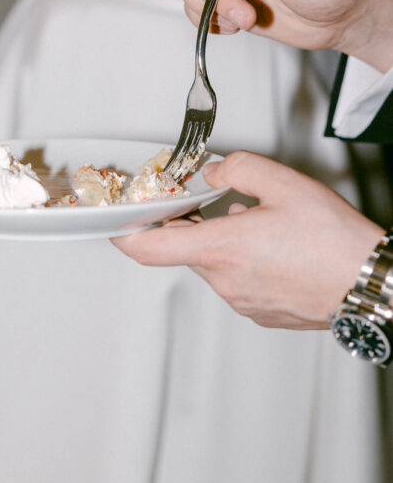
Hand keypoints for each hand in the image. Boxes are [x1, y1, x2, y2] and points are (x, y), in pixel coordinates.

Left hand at [112, 151, 381, 329]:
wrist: (371, 284)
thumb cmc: (335, 242)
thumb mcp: (284, 183)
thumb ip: (238, 169)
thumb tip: (214, 175)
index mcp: (221, 250)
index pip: (147, 247)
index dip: (123, 231)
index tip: (115, 218)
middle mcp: (226, 281)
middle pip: (185, 250)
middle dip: (191, 223)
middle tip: (207, 201)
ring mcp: (243, 301)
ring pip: (214, 264)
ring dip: (223, 240)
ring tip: (260, 222)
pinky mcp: (261, 312)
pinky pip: (237, 280)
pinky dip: (243, 259)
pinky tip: (274, 245)